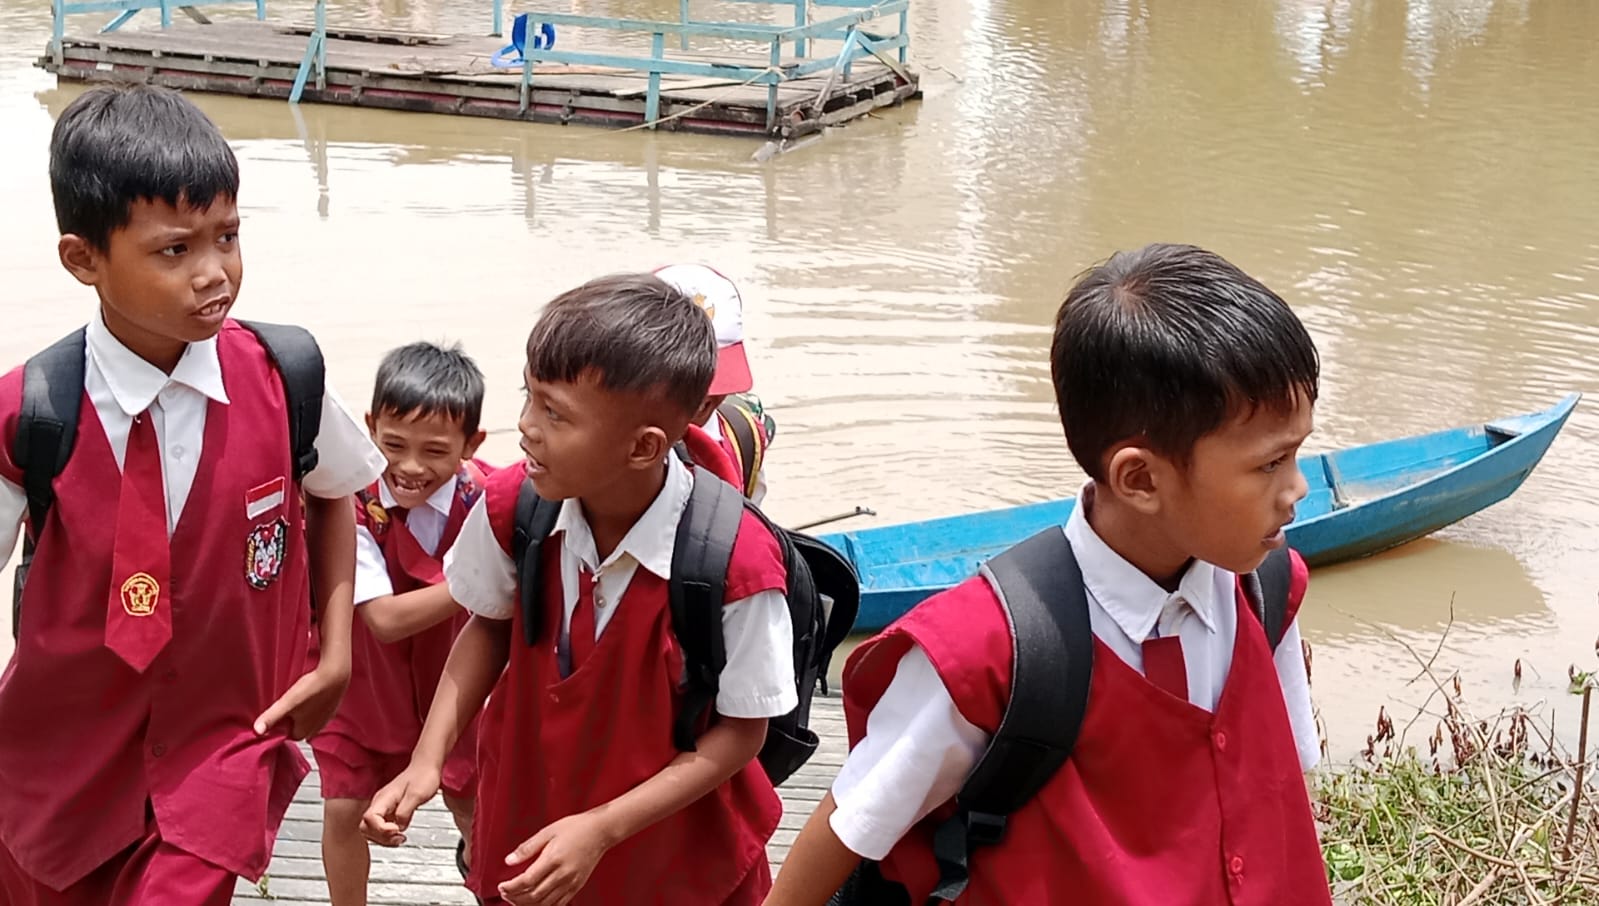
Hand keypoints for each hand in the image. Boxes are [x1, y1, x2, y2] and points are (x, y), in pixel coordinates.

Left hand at [253, 660, 349, 738]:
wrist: (337, 674)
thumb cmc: (313, 689)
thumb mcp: (287, 703)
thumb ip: (271, 717)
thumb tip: (257, 731)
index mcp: (302, 733)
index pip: (283, 734)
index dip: (277, 723)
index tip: (275, 710)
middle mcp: (315, 730)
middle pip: (294, 726)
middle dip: (288, 717)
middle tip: (285, 702)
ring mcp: (324, 720)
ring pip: (305, 718)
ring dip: (300, 710)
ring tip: (297, 696)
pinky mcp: (331, 709)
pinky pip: (316, 710)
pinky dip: (311, 703)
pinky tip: (309, 692)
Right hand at [361, 763, 441, 846]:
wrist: (427, 766)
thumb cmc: (423, 776)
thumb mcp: (417, 795)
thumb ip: (405, 812)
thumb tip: (398, 827)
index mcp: (384, 798)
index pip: (370, 818)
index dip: (381, 829)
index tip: (397, 829)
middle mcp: (380, 803)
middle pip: (366, 827)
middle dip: (380, 838)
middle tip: (399, 838)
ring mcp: (383, 808)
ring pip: (371, 830)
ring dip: (384, 839)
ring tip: (400, 838)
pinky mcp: (389, 811)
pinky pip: (381, 828)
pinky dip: (388, 835)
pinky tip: (400, 835)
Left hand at [498, 811, 615, 905]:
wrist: (600, 831)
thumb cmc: (576, 827)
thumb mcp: (548, 831)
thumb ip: (527, 848)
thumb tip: (509, 860)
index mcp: (553, 859)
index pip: (526, 881)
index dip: (511, 887)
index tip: (502, 886)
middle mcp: (562, 874)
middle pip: (533, 896)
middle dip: (515, 897)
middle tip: (505, 893)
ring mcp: (570, 882)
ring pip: (544, 903)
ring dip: (527, 905)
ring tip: (516, 899)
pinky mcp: (576, 886)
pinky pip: (558, 904)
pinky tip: (535, 902)